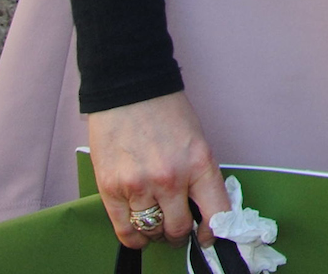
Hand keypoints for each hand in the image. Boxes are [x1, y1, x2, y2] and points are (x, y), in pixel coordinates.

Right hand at [87, 91, 227, 247]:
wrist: (129, 89)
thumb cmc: (166, 111)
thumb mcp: (197, 141)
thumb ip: (199, 175)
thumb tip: (201, 209)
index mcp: (199, 164)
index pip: (216, 214)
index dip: (213, 232)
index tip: (207, 236)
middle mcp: (171, 179)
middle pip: (178, 229)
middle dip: (180, 234)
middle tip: (178, 230)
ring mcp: (139, 186)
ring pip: (151, 230)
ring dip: (155, 233)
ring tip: (156, 225)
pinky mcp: (111, 189)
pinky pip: (124, 230)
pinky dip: (134, 238)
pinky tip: (139, 235)